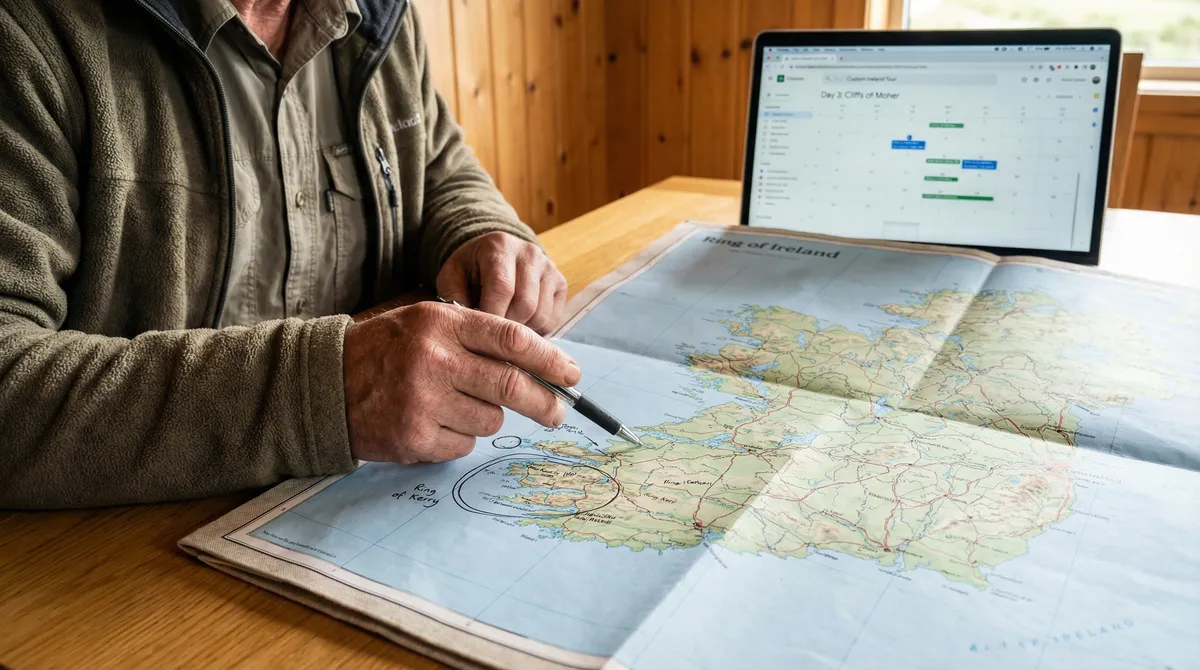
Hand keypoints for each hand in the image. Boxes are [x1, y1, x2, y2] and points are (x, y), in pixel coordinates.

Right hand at [343, 301, 580, 463]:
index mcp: (441, 323)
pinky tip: (431, 423)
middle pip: (511, 385)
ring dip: (485, 417)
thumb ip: (478, 340)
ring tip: (452, 405)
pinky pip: (463, 444)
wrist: (325, 384)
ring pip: (490, 419)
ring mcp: (423, 401)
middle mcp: (433, 359)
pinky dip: (457, 437)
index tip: (572, 373)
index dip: (549, 358)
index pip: (511, 339)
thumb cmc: (387, 352)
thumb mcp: (427, 325)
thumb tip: (541, 369)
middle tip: (559, 411)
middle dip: (544, 401)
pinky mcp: (414, 437)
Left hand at [436, 231, 567, 334]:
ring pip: (541, 314)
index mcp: (499, 246)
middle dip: (507, 327)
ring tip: (504, 331)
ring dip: (522, 331)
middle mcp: (529, 253)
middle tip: (491, 337)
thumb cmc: (469, 270)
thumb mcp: (452, 278)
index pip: (502, 287)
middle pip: (525, 304)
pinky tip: (519, 326)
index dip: (492, 316)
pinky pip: (552, 319)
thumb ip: (454, 299)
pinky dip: (536, 331)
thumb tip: (464, 329)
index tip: (479, 334)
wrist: (492, 256)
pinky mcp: (560, 283)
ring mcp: (549, 267)